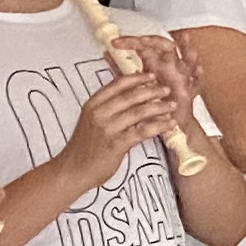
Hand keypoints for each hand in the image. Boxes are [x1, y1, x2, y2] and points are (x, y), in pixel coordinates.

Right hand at [66, 64, 185, 182]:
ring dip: (159, 107)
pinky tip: (169, 124)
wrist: (73, 169)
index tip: (152, 76)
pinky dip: (159, 125)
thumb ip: (108, 108)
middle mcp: (100, 113)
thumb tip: (133, 97)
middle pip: (131, 96)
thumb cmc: (85, 146)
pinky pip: (143, 131)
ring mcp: (108, 128)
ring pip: (139, 112)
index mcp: (93, 104)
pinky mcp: (117, 144)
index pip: (117, 84)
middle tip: (167, 90)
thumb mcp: (91, 120)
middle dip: (152, 91)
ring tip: (172, 105)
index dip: (137, 79)